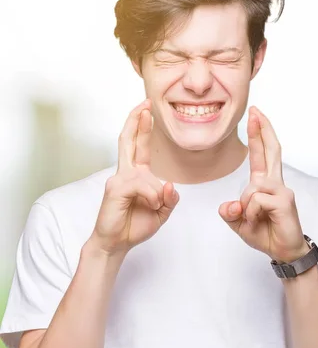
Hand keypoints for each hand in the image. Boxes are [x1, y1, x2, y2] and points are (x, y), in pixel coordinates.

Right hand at [89, 99, 179, 255]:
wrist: (116, 243)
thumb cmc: (136, 226)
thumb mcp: (162, 212)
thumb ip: (170, 198)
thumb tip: (170, 184)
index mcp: (137, 175)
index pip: (140, 146)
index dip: (143, 127)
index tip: (146, 110)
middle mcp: (126, 173)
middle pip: (129, 141)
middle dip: (136, 121)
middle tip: (144, 104)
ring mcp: (118, 179)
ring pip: (147, 176)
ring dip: (157, 194)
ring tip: (155, 206)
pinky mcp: (115, 189)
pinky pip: (142, 186)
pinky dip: (152, 197)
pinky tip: (151, 205)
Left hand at [219, 107, 308, 263]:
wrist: (284, 251)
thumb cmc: (265, 233)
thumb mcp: (240, 223)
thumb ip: (231, 212)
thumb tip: (229, 205)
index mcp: (265, 183)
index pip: (261, 154)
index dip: (258, 134)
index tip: (256, 115)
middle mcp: (275, 183)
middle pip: (271, 151)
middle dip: (263, 130)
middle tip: (256, 111)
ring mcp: (282, 190)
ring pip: (252, 188)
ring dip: (247, 208)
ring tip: (254, 221)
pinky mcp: (284, 200)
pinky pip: (256, 201)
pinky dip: (252, 214)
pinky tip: (260, 221)